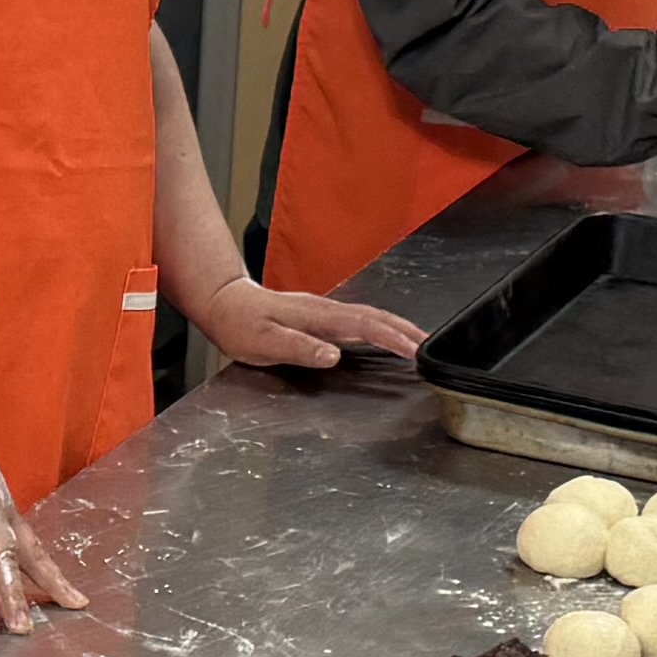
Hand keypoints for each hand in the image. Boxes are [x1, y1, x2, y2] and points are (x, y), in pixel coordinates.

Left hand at [176, 275, 425, 377]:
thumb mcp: (262, 342)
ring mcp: (325, 311)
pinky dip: (380, 327)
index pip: (363, 326)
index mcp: (316, 316)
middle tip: (431, 346)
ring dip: (397, 327)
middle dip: (405, 330)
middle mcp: (326, 310)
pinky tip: (386, 336)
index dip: (392, 338)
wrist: (224, 303)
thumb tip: (334, 354)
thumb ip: (298, 348)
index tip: (415, 350)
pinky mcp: (322, 316)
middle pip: (375, 317)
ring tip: (419, 342)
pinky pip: (360, 320)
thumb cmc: (240, 326)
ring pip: (370, 316)